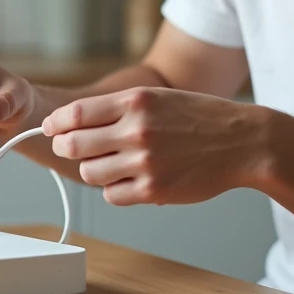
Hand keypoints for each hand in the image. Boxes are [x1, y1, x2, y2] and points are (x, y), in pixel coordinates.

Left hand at [42, 87, 267, 205]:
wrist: (242, 141)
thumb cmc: (198, 117)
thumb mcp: (157, 97)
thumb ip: (117, 108)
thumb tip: (71, 122)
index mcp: (136, 101)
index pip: (75, 114)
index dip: (55, 124)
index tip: (50, 129)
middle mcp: (137, 130)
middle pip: (73, 145)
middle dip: (67, 148)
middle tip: (71, 149)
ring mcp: (145, 162)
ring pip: (90, 173)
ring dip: (94, 170)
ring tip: (113, 163)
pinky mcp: (154, 190)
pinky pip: (112, 195)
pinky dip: (115, 189)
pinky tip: (131, 179)